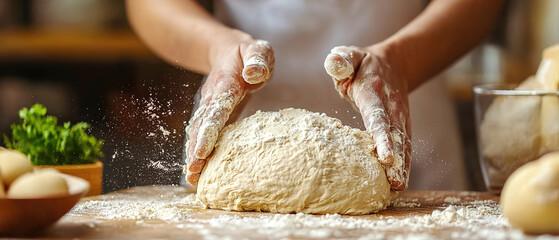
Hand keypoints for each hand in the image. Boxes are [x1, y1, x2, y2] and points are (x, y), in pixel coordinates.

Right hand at [185, 39, 273, 184]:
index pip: (216, 110)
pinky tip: (199, 171)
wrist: (228, 52)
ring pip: (199, 133)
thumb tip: (254, 74)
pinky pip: (204, 134)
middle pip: (202, 126)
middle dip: (196, 149)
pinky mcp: (213, 116)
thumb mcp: (258, 49)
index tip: (202, 151)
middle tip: (194, 172)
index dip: (209, 131)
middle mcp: (213, 98)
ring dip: (195, 154)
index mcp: (225, 85)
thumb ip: (257, 59)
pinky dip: (199, 151)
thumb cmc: (248, 54)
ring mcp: (210, 107)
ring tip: (193, 179)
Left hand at [324, 45, 410, 190]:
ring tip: (398, 188)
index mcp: (375, 93)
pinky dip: (404, 165)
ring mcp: (400, 119)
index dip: (382, 138)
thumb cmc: (363, 65)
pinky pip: (405, 147)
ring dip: (402, 167)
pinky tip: (399, 184)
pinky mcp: (403, 127)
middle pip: (395, 136)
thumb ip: (341, 60)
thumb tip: (334, 63)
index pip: (378, 117)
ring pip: (403, 144)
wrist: (394, 64)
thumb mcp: (350, 56)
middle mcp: (392, 108)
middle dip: (396, 160)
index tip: (385, 157)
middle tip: (395, 182)